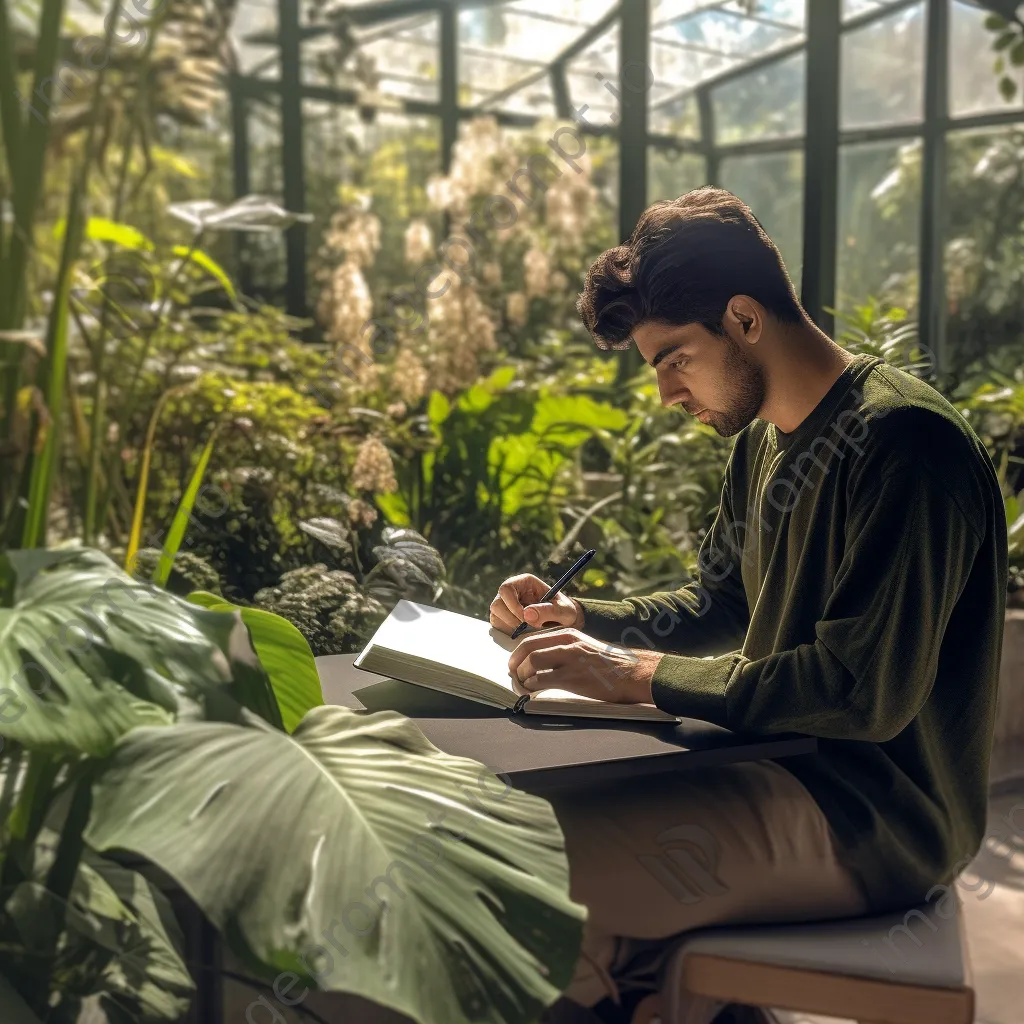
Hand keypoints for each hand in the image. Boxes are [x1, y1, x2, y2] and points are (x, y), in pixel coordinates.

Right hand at [490, 573, 583, 634]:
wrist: (563, 622)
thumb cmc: (564, 612)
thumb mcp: (563, 611)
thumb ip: (548, 611)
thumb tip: (527, 614)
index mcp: (524, 582)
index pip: (506, 589)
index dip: (512, 605)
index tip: (525, 620)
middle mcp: (512, 592)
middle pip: (497, 604)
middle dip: (511, 620)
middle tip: (528, 628)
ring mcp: (505, 605)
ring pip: (495, 616)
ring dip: (510, 627)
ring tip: (529, 631)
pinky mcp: (503, 619)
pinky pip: (498, 626)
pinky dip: (508, 632)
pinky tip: (523, 634)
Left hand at [506, 628, 663, 704]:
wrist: (633, 673)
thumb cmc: (609, 664)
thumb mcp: (584, 646)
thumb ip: (564, 648)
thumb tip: (539, 659)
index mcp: (568, 634)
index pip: (532, 639)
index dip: (518, 653)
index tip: (514, 664)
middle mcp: (567, 643)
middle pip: (527, 648)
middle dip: (515, 663)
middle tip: (513, 675)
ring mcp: (570, 660)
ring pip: (531, 663)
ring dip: (522, 676)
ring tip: (523, 686)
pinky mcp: (573, 678)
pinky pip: (542, 680)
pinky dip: (532, 687)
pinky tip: (534, 692)